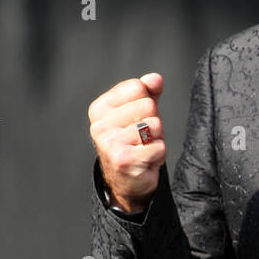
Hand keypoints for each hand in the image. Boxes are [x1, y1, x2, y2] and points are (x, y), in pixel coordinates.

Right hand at [88, 73, 165, 209]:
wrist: (127, 180)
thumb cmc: (134, 142)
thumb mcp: (140, 112)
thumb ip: (148, 92)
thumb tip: (155, 79)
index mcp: (100, 108)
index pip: (138, 87)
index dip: (147, 103)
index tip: (137, 119)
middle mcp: (100, 124)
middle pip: (149, 106)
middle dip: (154, 123)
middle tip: (142, 139)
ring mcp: (109, 142)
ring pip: (155, 126)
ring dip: (156, 140)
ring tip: (143, 149)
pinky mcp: (123, 159)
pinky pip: (159, 147)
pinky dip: (158, 156)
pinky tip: (145, 161)